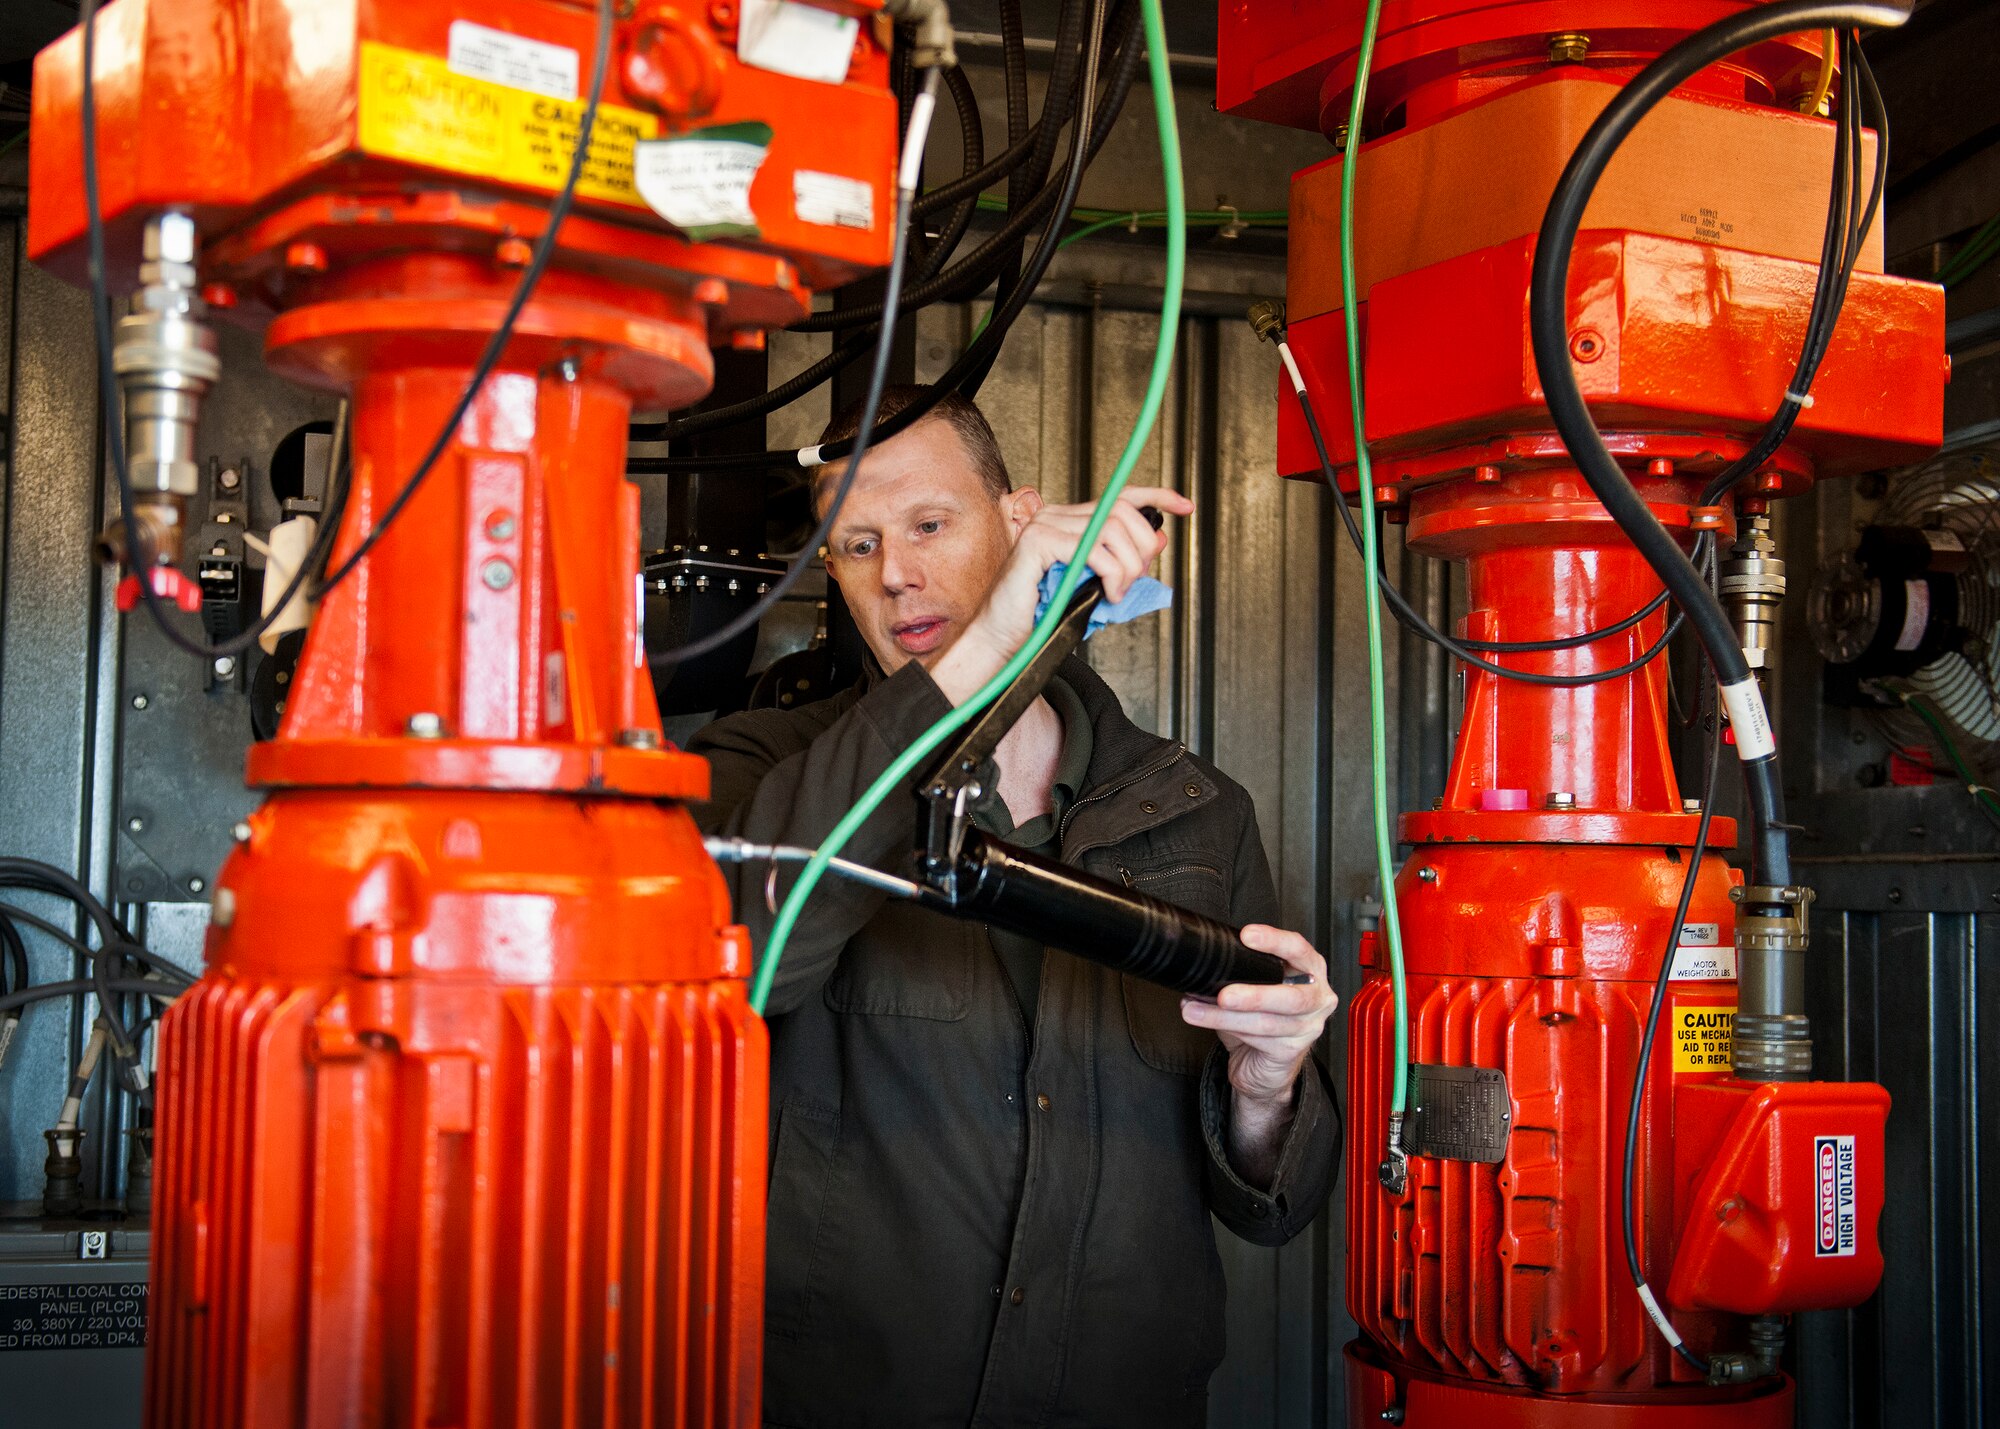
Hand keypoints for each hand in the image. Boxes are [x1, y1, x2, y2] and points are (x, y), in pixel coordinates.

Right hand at [931, 486, 1192, 703]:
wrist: (1006, 640)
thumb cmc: (1044, 617)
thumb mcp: (1096, 586)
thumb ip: (1124, 563)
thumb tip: (1159, 538)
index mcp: (1070, 521)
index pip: (1119, 495)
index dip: (1156, 496)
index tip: (1186, 506)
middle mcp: (1057, 516)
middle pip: (1122, 512)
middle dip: (1142, 549)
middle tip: (1133, 583)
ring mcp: (1045, 526)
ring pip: (1112, 529)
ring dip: (1128, 568)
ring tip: (1116, 593)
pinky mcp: (1038, 543)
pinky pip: (1093, 548)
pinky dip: (1111, 573)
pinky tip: (1106, 593)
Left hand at [1180, 924, 1336, 1118]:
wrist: (1264, 1060)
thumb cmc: (1261, 1014)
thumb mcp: (1258, 983)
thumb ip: (1245, 969)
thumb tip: (1206, 960)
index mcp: (1310, 970)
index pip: (1298, 949)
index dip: (1274, 941)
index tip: (1247, 936)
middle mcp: (1317, 998)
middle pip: (1291, 997)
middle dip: (1254, 995)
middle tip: (1224, 995)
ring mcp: (1309, 1027)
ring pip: (1266, 1022)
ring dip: (1225, 1017)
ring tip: (1196, 1010)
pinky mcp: (1291, 1051)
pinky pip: (1258, 1039)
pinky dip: (1228, 1029)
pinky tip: (1208, 1022)